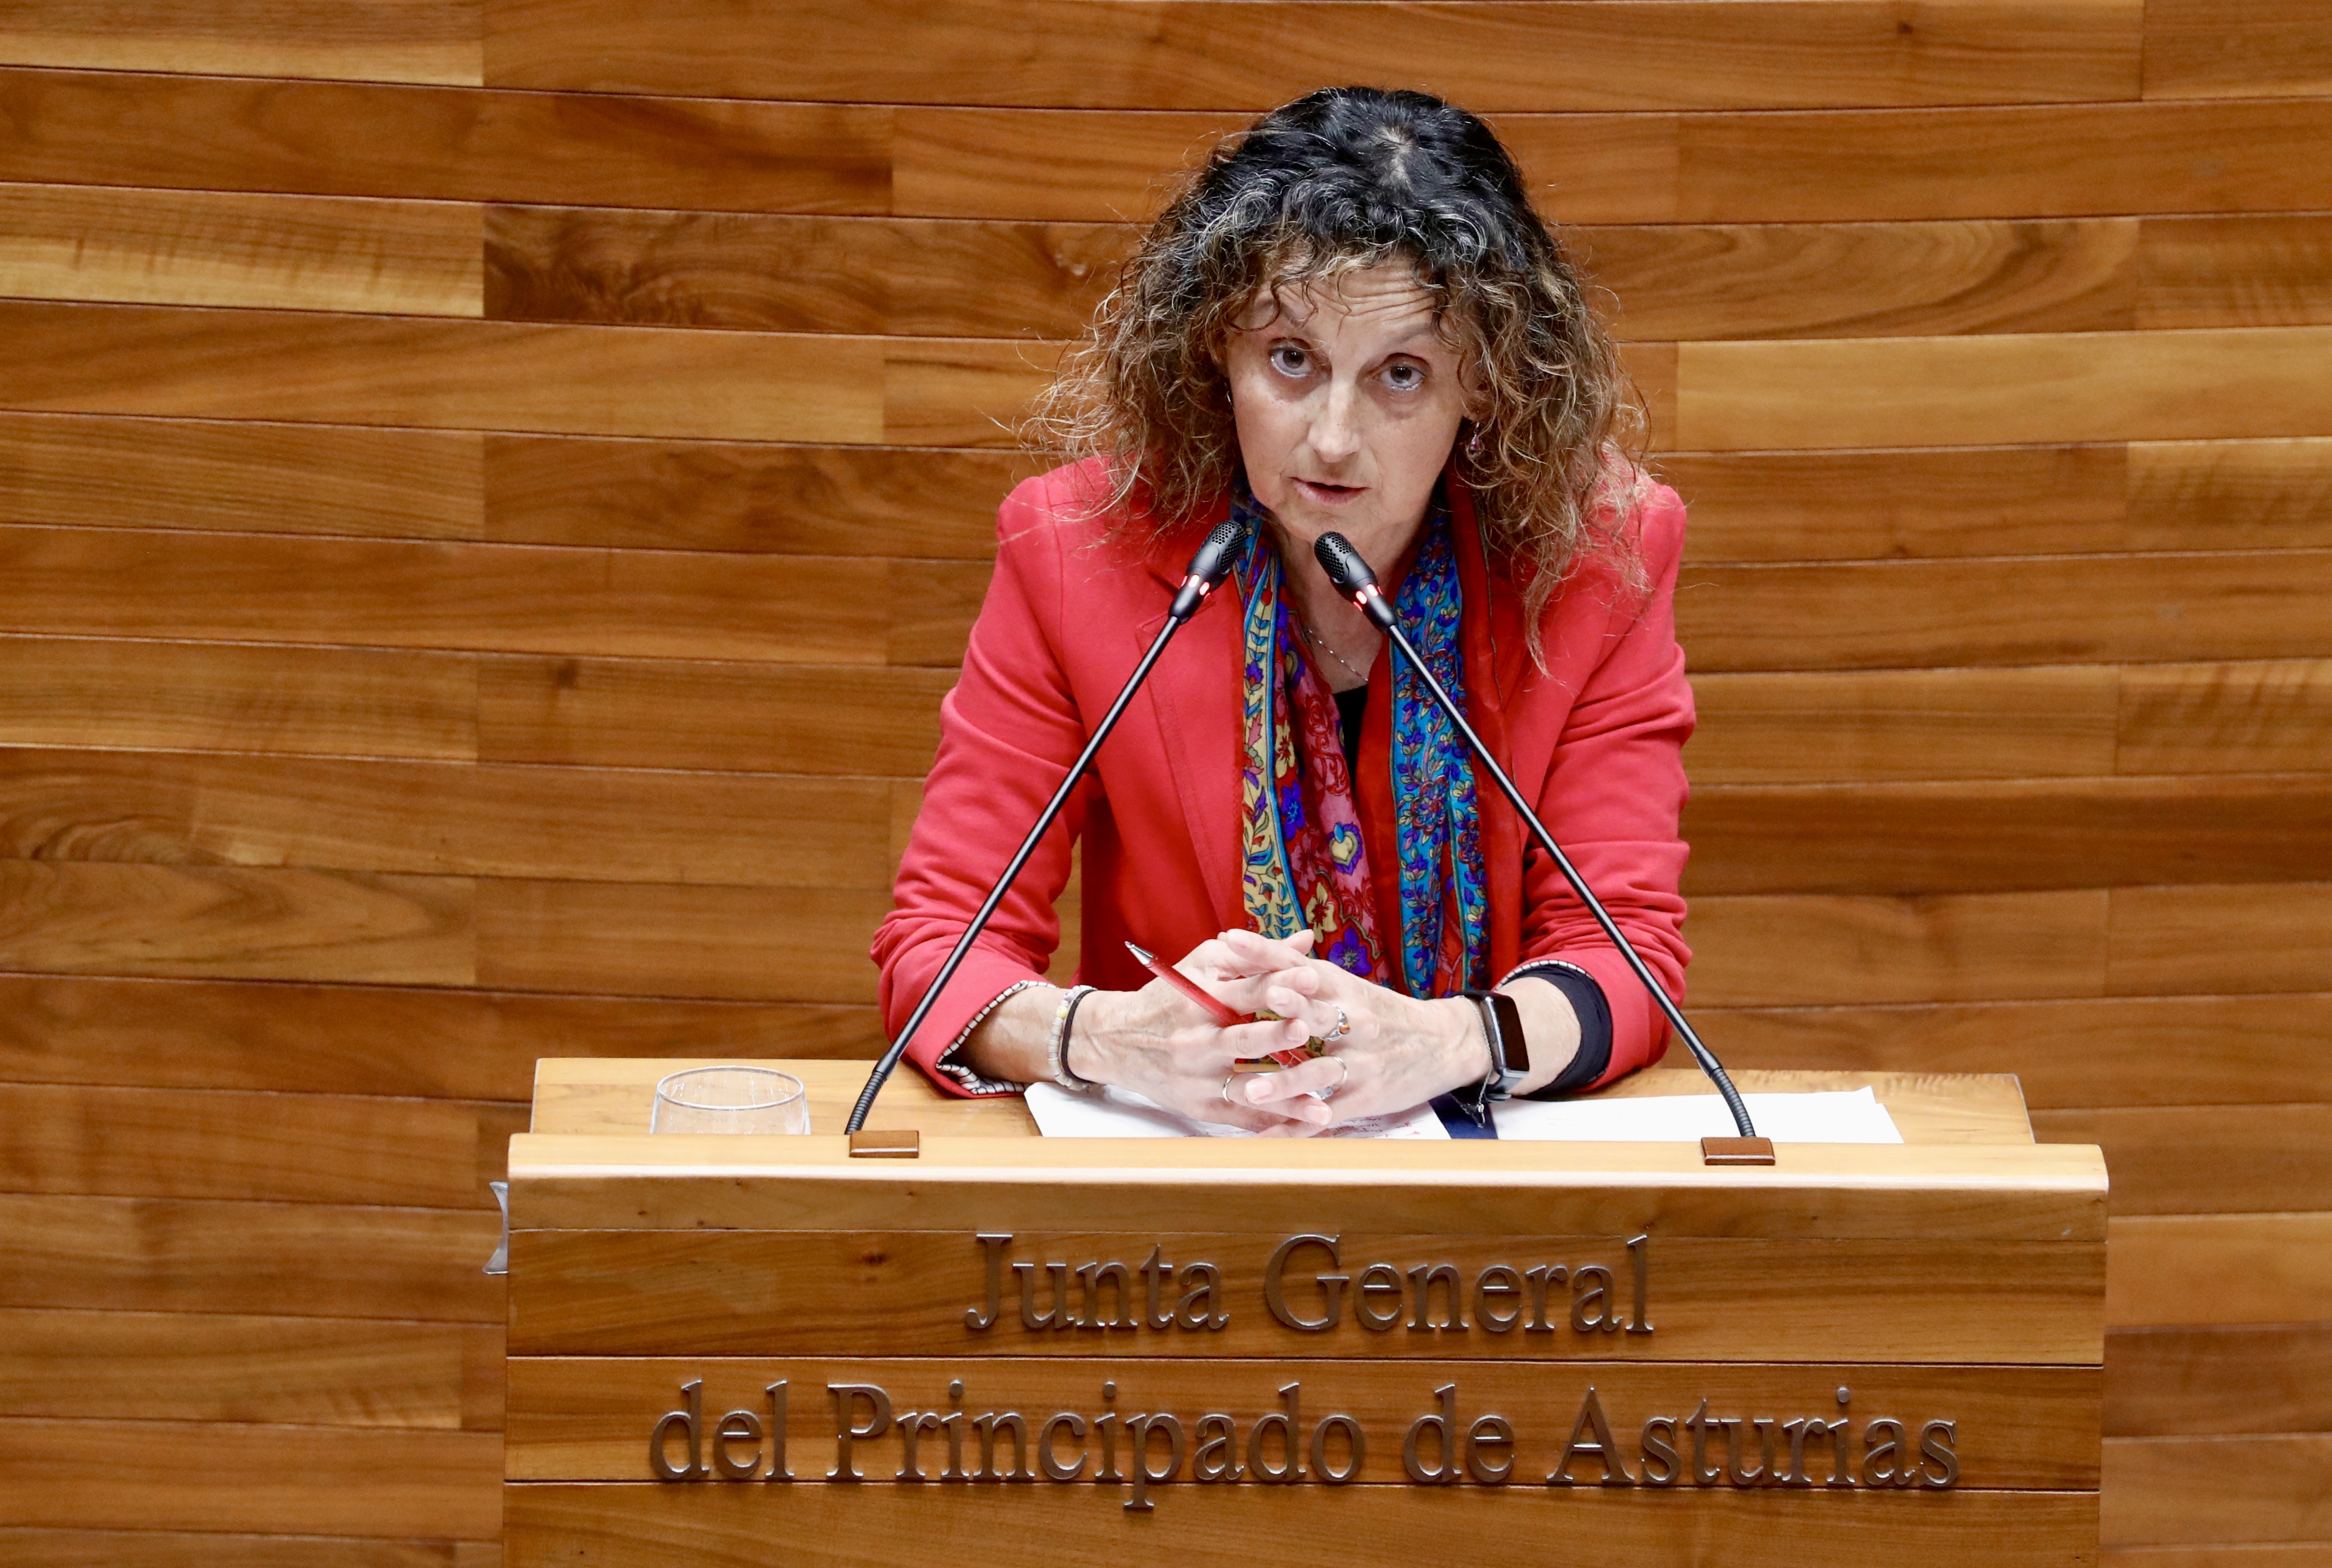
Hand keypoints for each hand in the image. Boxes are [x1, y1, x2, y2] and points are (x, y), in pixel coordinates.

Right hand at [1066, 930, 1337, 1133]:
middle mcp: (1198, 1039)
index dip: (1278, 984)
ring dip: (1285, 1095)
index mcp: (1201, 998)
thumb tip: (1306, 940)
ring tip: (1321, 1105)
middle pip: (1244, 1039)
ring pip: (1246, 1087)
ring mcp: (1199, 1077)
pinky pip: (1240, 1117)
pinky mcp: (1200, 1105)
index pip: (1245, 989)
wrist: (1115, 1040)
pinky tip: (1303, 1128)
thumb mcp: (1203, 965)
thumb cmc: (1168, 997)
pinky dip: (1271, 1123)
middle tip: (1309, 1030)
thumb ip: (1256, 955)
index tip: (1311, 979)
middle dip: (1278, 1035)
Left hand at [1211, 929, 1490, 1126]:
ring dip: (1284, 1083)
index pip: (1297, 964)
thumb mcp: (1348, 986)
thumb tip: (1254, 951)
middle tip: (1256, 1008)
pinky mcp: (1366, 1096)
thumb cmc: (1383, 1012)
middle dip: (1286, 1010)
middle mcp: (1352, 1020)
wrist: (1444, 1043)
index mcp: (1341, 987)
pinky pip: (1327, 1115)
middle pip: (1314, 1014)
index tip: (1229, 940)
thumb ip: (1302, 971)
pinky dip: (1298, 1127)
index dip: (1264, 952)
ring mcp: (1360, 1061)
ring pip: (1317, 1072)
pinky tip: (1269, 1139)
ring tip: (1250, 1090)